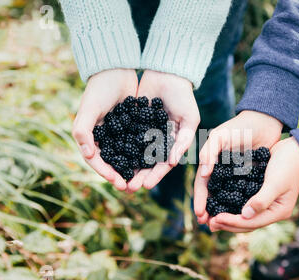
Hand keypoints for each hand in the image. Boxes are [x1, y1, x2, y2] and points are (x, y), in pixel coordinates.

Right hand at [72, 68, 137, 190]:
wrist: (115, 71)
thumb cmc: (98, 89)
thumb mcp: (89, 109)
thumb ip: (84, 131)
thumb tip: (89, 155)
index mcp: (91, 137)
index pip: (97, 160)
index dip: (106, 172)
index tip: (118, 182)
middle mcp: (106, 138)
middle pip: (114, 162)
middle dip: (122, 175)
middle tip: (131, 187)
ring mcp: (120, 134)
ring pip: (128, 156)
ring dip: (134, 168)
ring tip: (143, 180)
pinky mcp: (134, 127)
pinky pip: (139, 144)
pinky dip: (145, 153)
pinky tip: (154, 162)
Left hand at [126, 70, 199, 192]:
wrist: (168, 73)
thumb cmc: (183, 96)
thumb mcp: (189, 119)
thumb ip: (183, 140)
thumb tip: (173, 162)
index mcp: (171, 143)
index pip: (163, 164)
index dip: (155, 175)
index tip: (146, 186)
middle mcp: (156, 141)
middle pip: (146, 163)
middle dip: (138, 175)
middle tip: (129, 187)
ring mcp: (143, 132)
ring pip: (133, 153)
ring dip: (126, 166)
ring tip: (117, 178)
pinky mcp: (130, 121)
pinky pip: (123, 137)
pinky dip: (117, 148)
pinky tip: (109, 157)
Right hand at [194, 111, 283, 223]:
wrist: (265, 121)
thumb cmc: (240, 127)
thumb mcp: (220, 136)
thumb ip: (209, 152)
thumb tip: (204, 174)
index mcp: (211, 163)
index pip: (203, 184)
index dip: (200, 199)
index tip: (200, 214)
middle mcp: (222, 171)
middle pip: (213, 195)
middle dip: (209, 210)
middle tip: (208, 225)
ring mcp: (236, 176)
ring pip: (227, 198)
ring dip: (223, 211)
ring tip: (221, 225)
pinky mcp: (250, 178)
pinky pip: (243, 194)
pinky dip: (240, 205)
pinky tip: (241, 216)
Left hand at [207, 137, 298, 231]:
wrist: (297, 149)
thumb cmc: (288, 164)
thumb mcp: (275, 182)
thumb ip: (262, 200)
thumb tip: (245, 215)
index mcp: (278, 212)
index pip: (251, 222)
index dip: (232, 222)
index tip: (216, 219)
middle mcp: (272, 211)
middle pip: (247, 223)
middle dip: (228, 224)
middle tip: (210, 224)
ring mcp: (267, 204)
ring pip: (245, 216)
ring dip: (229, 218)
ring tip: (212, 219)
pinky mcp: (261, 194)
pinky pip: (245, 204)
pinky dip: (233, 206)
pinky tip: (221, 205)